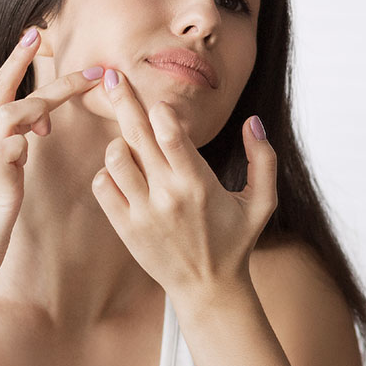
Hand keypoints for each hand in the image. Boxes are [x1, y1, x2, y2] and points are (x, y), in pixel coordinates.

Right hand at [0, 28, 103, 283]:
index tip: (37, 34)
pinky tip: (36, 141)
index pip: (2, 88)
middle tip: (87, 66)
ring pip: (11, 114)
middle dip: (41, 71)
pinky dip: (19, 143)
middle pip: (11, 93)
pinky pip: (7, 150)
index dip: (17, 60)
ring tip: (73, 98)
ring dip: (41, 102)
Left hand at [90, 69, 276, 302]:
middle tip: (113, 76)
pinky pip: (102, 186)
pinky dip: (106, 173)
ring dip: (120, 143)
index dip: (160, 109)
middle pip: (137, 135)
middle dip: (124, 100)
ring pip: (114, 158)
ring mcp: (142, 212)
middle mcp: (167, 195)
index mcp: (199, 183)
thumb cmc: (236, 241)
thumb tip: (253, 120)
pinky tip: (122, 172)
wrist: (208, 289)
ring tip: (131, 144)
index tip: (158, 101)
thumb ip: (263, 159)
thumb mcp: (263, 202)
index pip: (170, 132)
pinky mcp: (125, 227)